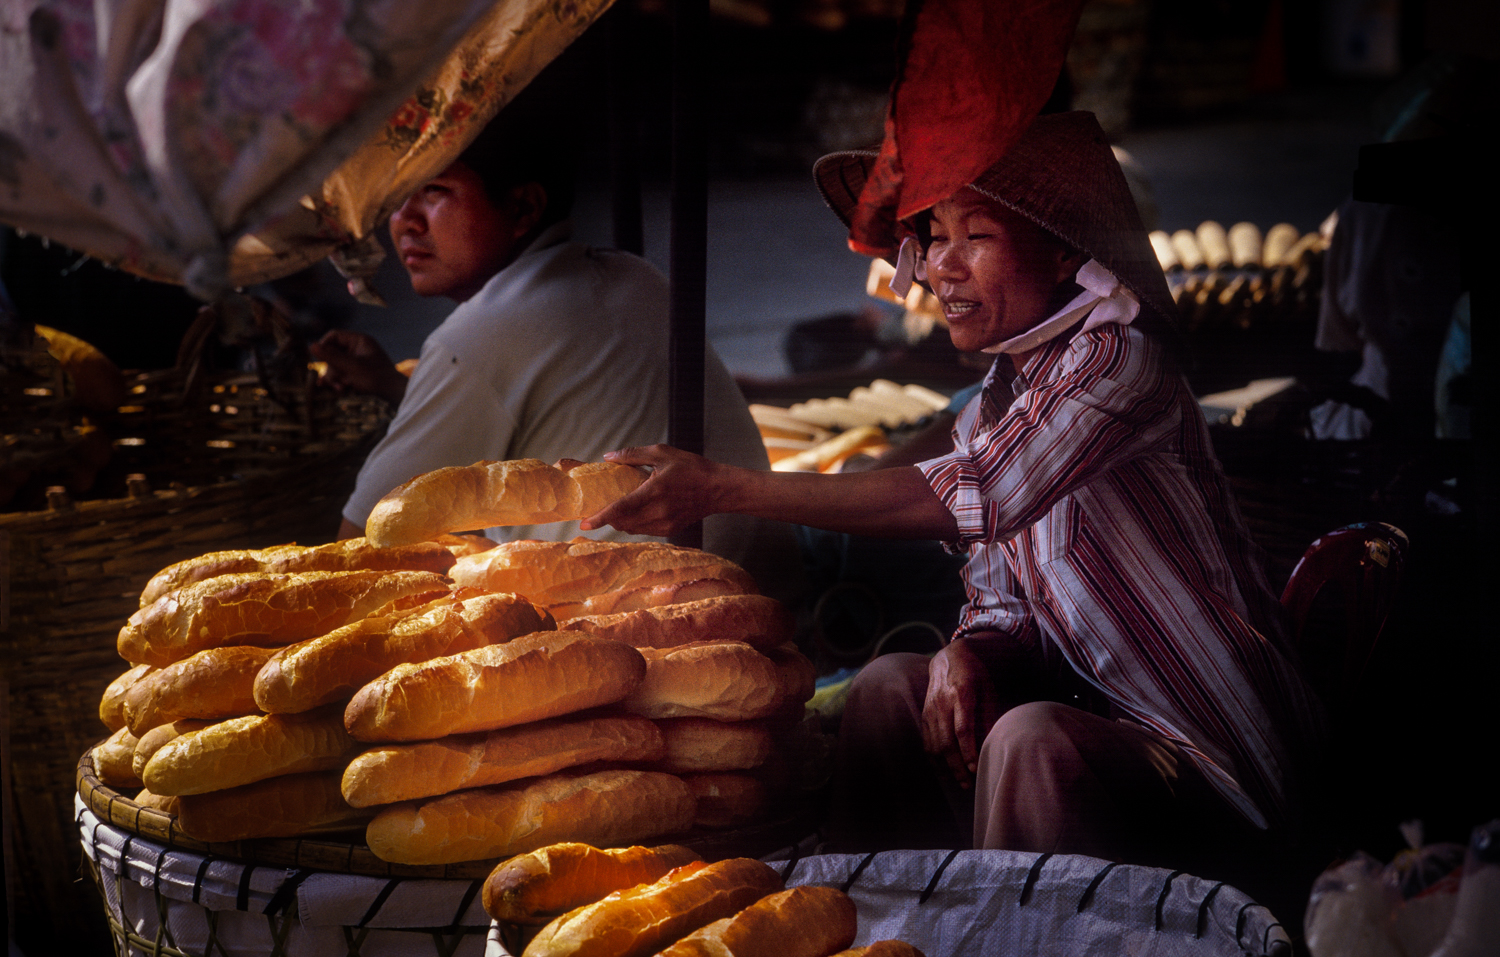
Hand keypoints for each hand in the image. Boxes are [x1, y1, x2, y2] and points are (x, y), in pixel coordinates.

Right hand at [310, 330, 406, 404]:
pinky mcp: (357, 373)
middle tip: (336, 381)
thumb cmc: (377, 378)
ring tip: (341, 388)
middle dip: (332, 369)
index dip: (324, 346)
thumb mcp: (352, 367)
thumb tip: (311, 345)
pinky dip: (340, 381)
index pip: (334, 336)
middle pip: (332, 353)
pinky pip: (342, 374)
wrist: (395, 395)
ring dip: (335, 378)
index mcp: (359, 340)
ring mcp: (357, 361)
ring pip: (336, 366)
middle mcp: (358, 348)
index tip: (318, 359)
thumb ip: (331, 357)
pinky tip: (341, 390)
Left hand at [581, 445, 729, 536]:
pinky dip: (634, 523)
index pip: (620, 508)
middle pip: (622, 522)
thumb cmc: (692, 468)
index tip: (584, 523)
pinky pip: (644, 530)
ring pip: (632, 529)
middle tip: (597, 510)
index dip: (600, 517)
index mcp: (654, 491)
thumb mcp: (662, 453)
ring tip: (615, 510)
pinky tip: (635, 512)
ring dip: (620, 521)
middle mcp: (659, 512)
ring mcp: (665, 524)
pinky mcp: (670, 530)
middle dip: (607, 518)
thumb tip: (609, 457)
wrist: (719, 489)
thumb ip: (633, 455)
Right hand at [920, 640, 996, 789]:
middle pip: (946, 742)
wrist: (950, 658)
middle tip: (968, 784)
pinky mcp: (924, 715)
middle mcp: (942, 703)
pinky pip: (927, 741)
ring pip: (934, 744)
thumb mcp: (989, 690)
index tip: (975, 768)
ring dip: (946, 767)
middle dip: (957, 767)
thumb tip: (993, 743)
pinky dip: (934, 758)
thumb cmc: (976, 675)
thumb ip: (990, 716)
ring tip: (959, 782)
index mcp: (961, 694)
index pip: (962, 729)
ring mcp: (930, 709)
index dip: (968, 751)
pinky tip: (944, 770)